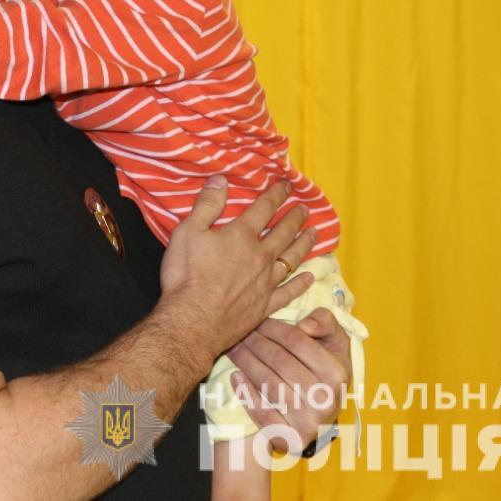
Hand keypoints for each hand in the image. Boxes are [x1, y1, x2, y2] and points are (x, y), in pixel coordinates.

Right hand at [159, 176, 316, 364]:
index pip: (263, 209)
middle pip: (284, 233)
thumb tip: (221, 180)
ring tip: (314, 234)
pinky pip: (289, 291)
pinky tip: (310, 277)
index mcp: (241, 236)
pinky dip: (301, 284)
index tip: (287, 186)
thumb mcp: (187, 232)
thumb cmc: (186, 275)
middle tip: (306, 209)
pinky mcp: (265, 305)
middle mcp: (260, 256)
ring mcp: (265, 282)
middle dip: (295, 218)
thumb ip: (207, 205)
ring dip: (304, 245)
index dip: (276, 195)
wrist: (193, 320)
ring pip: (292, 259)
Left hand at [228, 308, 351, 451]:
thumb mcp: (334, 343)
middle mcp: (326, 400)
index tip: (258, 320)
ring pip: (268, 382)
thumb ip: (325, 322)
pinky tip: (235, 377)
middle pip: (279, 360)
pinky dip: (246, 393)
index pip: (297, 341)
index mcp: (337, 374)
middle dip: (255, 342)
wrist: (320, 416)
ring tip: (233, 348)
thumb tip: (304, 325)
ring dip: (245, 362)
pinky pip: (262, 413)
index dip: (274, 327)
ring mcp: (309, 422)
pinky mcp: (291, 438)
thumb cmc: (324, 371)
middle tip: (239, 332)